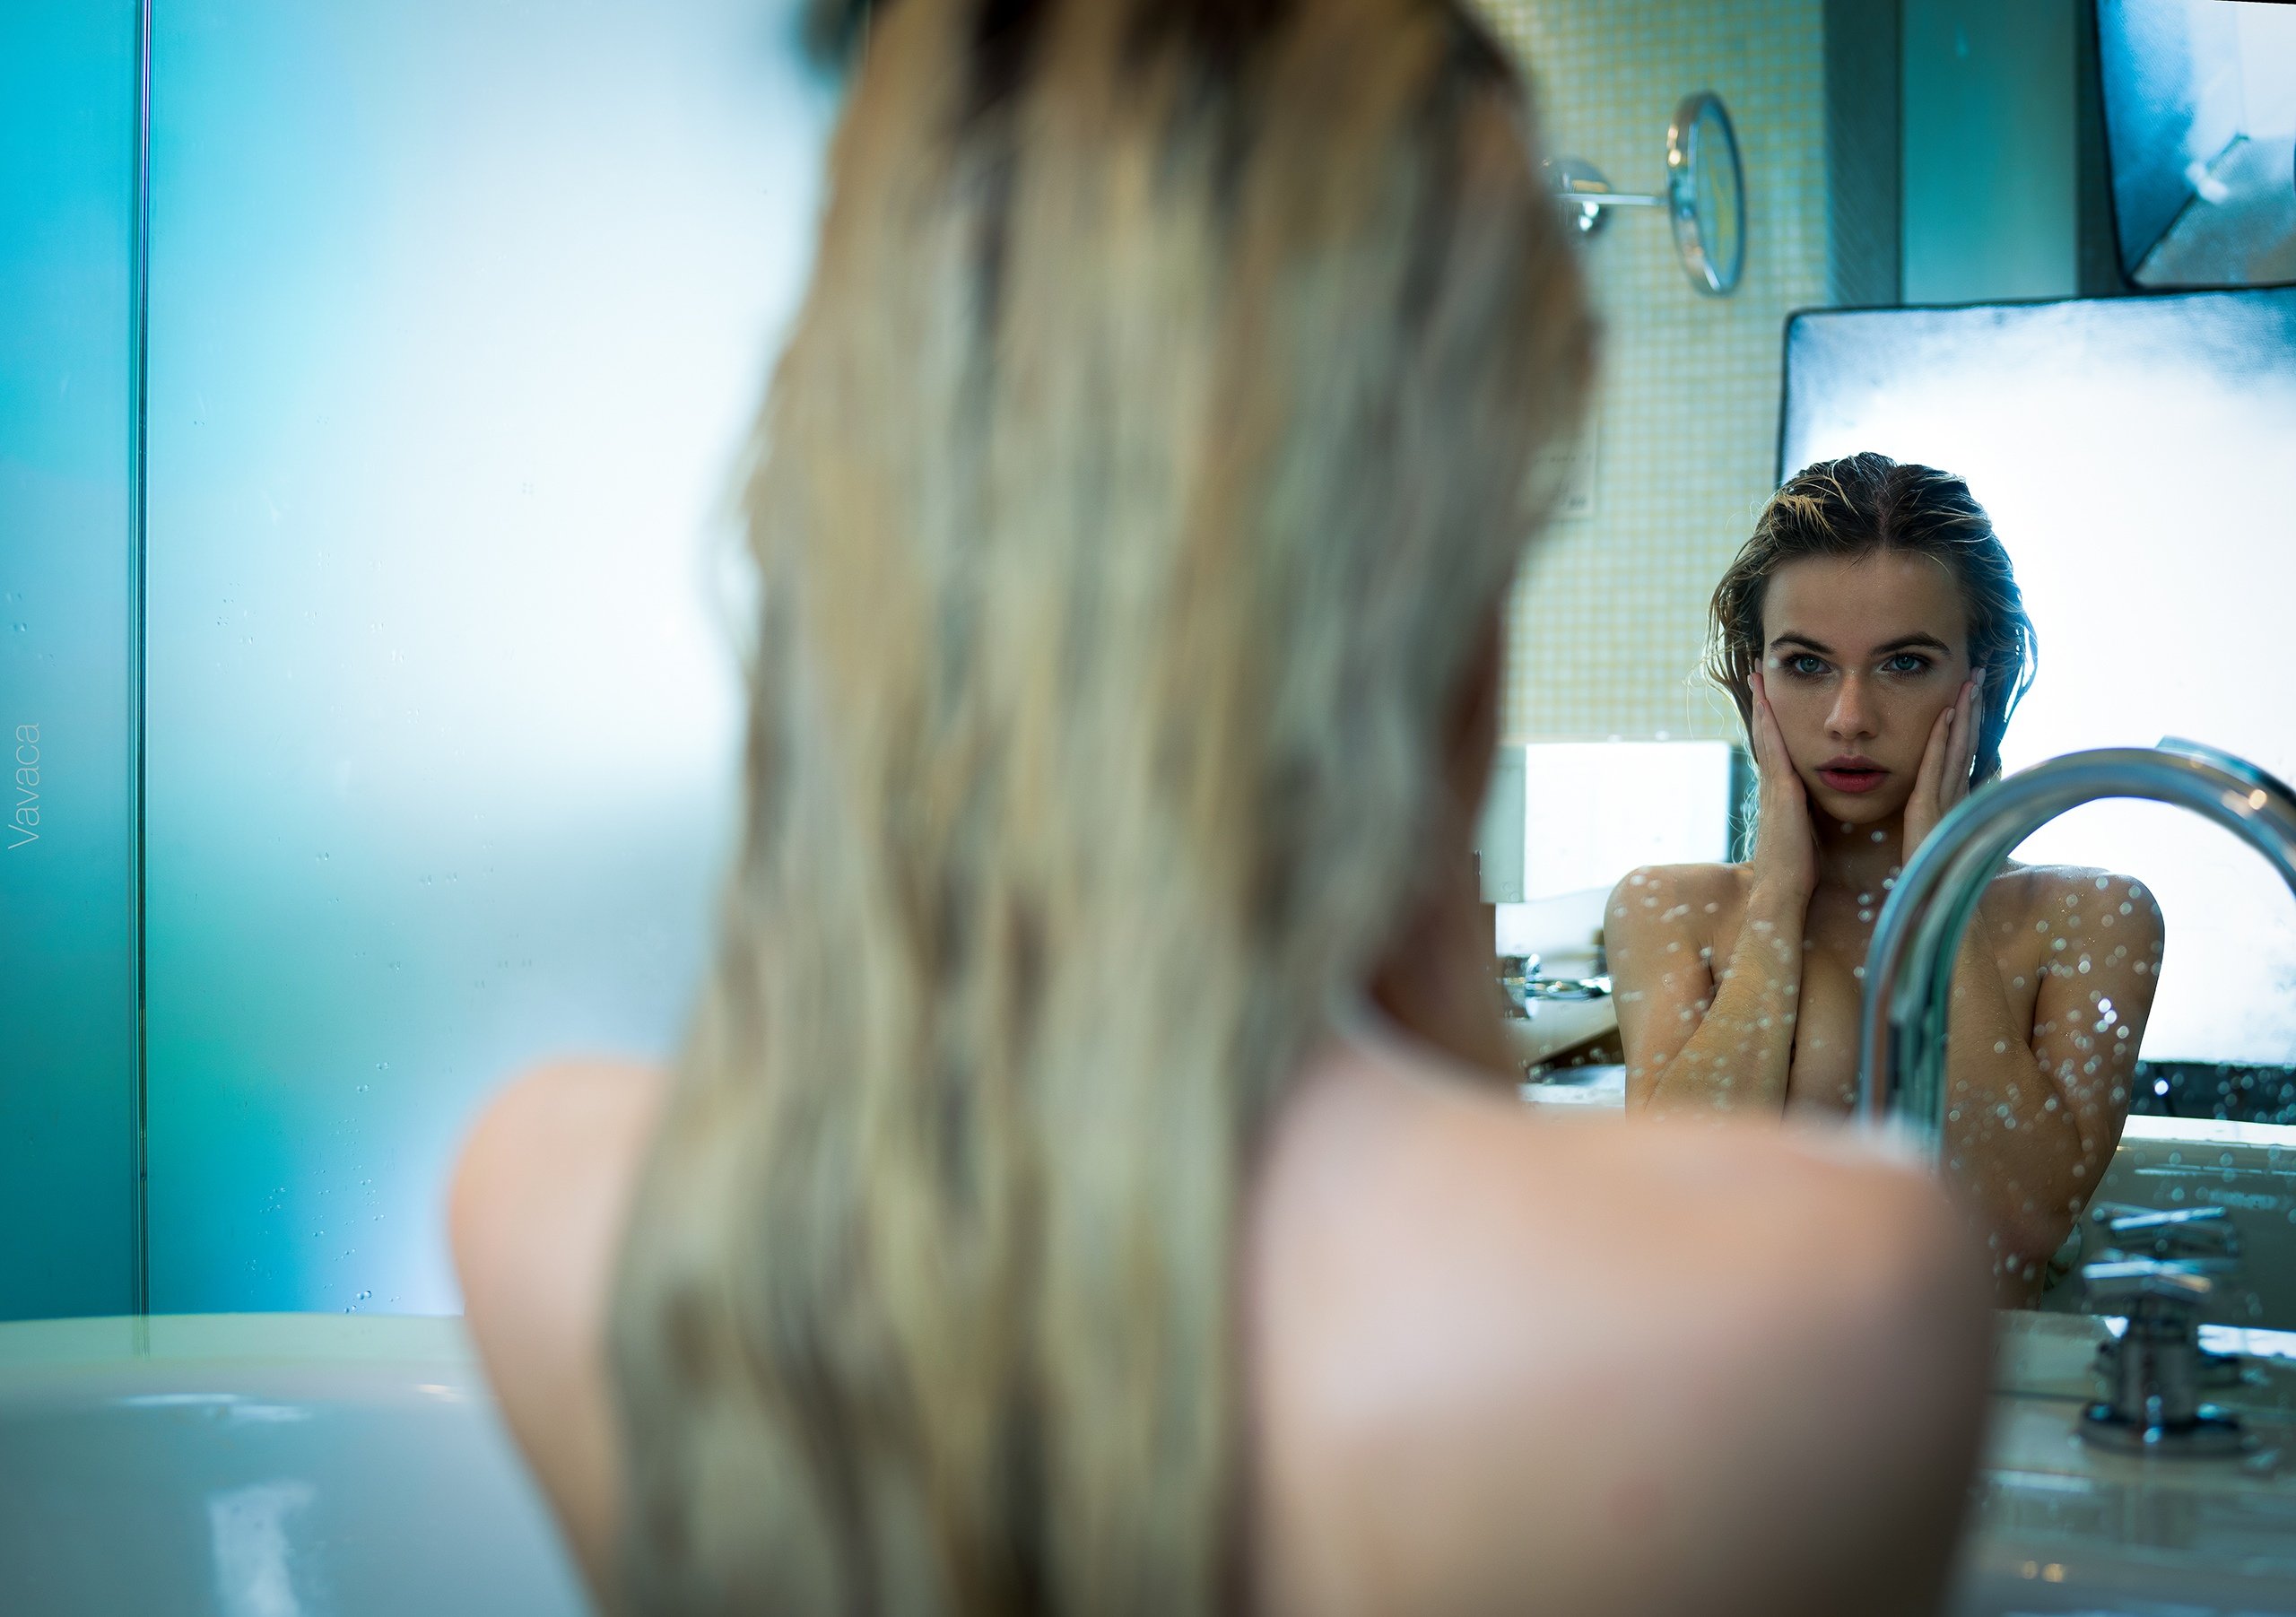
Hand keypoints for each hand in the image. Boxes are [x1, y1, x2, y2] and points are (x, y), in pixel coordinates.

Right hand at [1748, 671, 1817, 904]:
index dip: (1772, 722)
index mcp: (1782, 795)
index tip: (1770, 696)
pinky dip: (1767, 721)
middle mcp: (1773, 785)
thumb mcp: (1808, 838)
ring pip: (1766, 734)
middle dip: (1762, 703)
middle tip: (1757, 671)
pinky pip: (1772, 746)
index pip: (1777, 749)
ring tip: (1758, 672)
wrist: (1782, 894)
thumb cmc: (1799, 875)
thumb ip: (1810, 820)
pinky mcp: (1779, 790)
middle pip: (1766, 734)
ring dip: (1762, 702)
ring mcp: (1772, 786)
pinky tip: (1766, 698)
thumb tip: (1817, 813)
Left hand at [1903, 670, 1982, 855]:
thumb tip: (1954, 795)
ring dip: (1963, 714)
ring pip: (1957, 747)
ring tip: (1969, 683)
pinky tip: (1945, 714)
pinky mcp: (1928, 806)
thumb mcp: (1936, 836)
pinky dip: (1941, 738)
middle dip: (1972, 708)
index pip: (1964, 752)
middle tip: (1978, 674)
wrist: (1931, 902)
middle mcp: (1955, 794)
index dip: (1970, 722)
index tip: (1973, 693)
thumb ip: (1942, 814)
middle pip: (1966, 742)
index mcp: (1955, 800)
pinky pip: (1935, 765)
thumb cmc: (1931, 873)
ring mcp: (1945, 799)